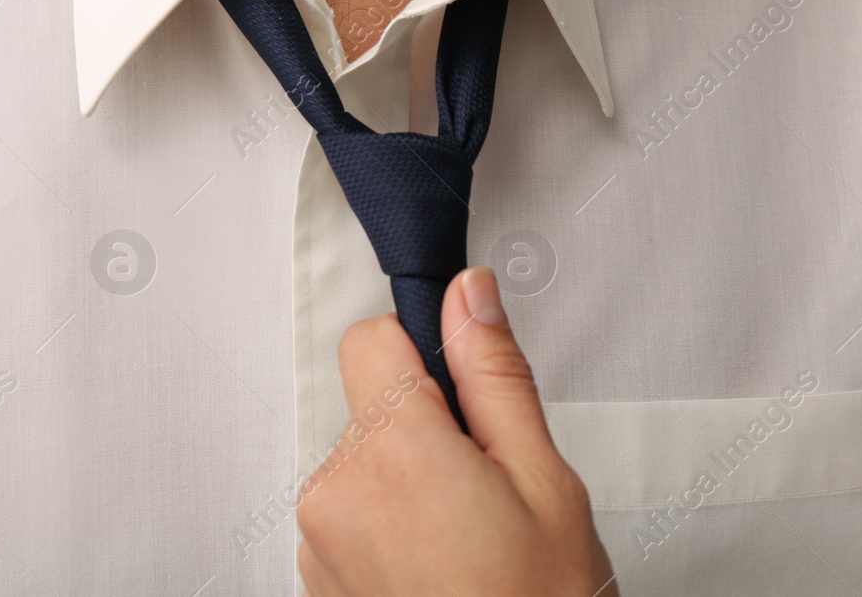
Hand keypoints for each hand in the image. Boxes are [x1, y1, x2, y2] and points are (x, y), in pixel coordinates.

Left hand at [296, 266, 617, 595]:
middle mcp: (338, 490)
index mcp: (394, 450)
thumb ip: (495, 375)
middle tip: (487, 488)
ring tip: (467, 540)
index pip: (369, 337)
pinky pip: (349, 515)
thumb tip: (470, 293)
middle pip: (370, 405)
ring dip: (405, 482)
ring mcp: (319, 541)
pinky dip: (388, 528)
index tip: (460, 386)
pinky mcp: (317, 580)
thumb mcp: (544, 480)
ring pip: (361, 463)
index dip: (422, 351)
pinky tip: (440, 567)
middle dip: (424, 427)